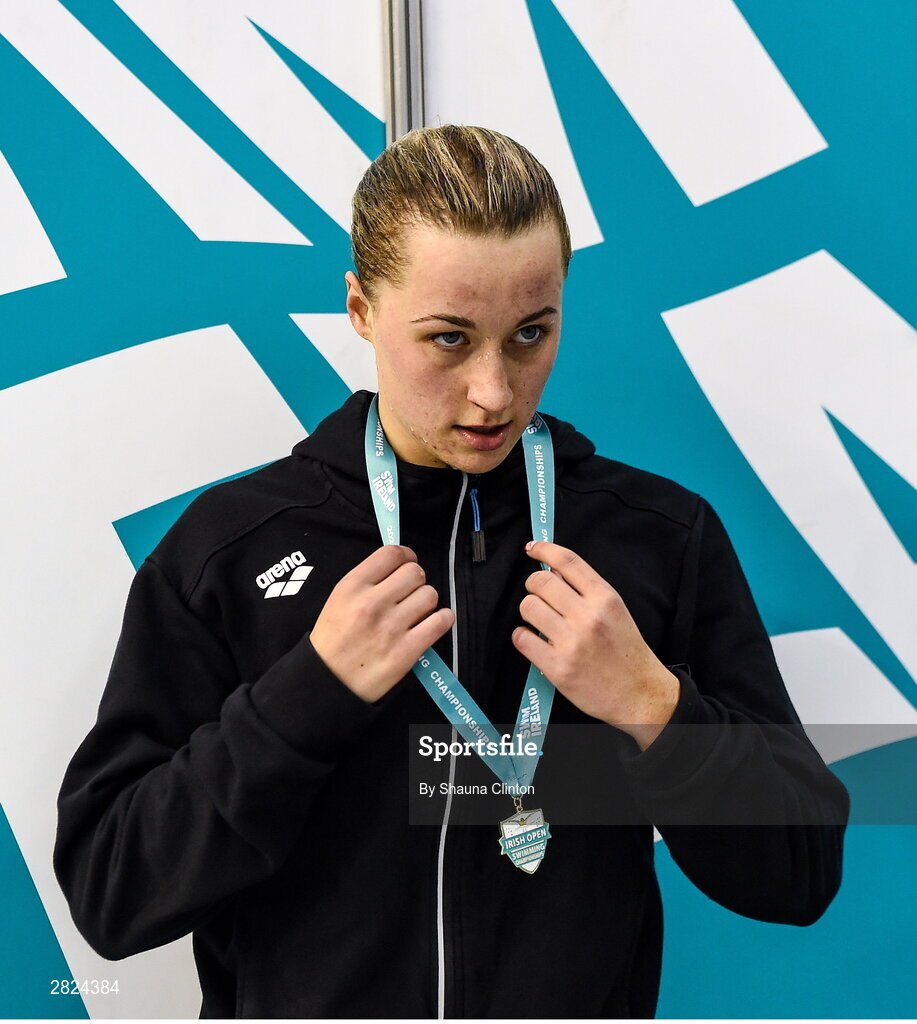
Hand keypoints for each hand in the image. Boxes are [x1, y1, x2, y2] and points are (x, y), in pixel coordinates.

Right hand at [311, 545, 454, 702]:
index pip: (392, 553)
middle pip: (415, 572)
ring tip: (417, 612)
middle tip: (410, 593)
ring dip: (427, 602)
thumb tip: (400, 563)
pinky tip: (433, 623)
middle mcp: (372, 603)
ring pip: (430, 595)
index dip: (406, 556)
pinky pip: (440, 622)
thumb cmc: (333, 641)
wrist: (327, 683)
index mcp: (352, 587)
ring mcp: (390, 628)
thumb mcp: (338, 600)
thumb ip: (367, 580)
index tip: (407, 564)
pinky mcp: (406, 651)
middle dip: (416, 581)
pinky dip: (442, 620)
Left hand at [512, 541, 679, 749]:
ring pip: (528, 607)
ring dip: (528, 611)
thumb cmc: (626, 651)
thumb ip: (587, 590)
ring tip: (540, 620)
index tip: (532, 548)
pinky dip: (523, 636)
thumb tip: (554, 569)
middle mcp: (588, 617)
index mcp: (605, 598)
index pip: (568, 561)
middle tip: (538, 594)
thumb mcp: (615, 611)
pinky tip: (534, 640)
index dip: (544, 549)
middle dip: (533, 585)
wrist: (639, 694)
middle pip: (541, 581)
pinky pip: (522, 638)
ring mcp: (571, 642)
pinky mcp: (557, 667)